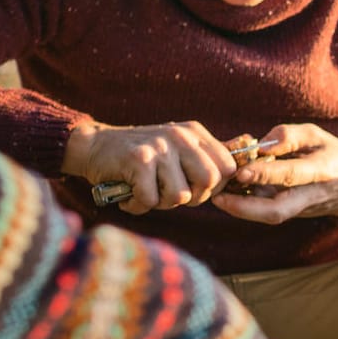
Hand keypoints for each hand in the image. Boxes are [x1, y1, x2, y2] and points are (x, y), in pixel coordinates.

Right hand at [64, 120, 236, 214]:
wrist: (94, 147)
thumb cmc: (141, 157)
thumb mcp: (177, 150)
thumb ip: (205, 160)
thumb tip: (243, 168)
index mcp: (195, 133)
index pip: (229, 167)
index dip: (214, 187)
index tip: (194, 189)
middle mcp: (181, 137)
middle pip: (209, 182)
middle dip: (192, 198)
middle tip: (169, 194)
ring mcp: (160, 147)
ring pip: (180, 195)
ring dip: (161, 203)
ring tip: (146, 191)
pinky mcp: (138, 160)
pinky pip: (151, 200)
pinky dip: (138, 205)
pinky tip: (129, 193)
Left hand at [210, 123, 337, 223]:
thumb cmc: (333, 153)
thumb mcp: (317, 135)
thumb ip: (289, 136)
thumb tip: (259, 144)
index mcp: (321, 170)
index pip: (291, 174)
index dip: (266, 174)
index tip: (241, 171)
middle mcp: (310, 194)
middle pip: (278, 210)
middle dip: (246, 208)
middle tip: (219, 198)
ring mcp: (301, 208)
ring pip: (270, 216)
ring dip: (241, 210)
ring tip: (217, 196)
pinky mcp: (292, 212)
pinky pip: (267, 212)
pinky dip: (246, 207)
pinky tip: (228, 196)